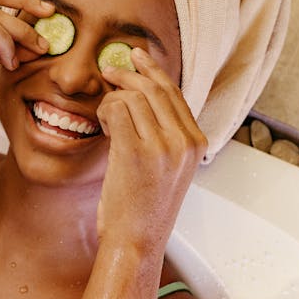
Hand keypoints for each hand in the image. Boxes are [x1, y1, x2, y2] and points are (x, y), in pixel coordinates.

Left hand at [95, 47, 207, 253]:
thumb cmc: (144, 207)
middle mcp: (185, 141)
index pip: (174, 93)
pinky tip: (103, 127)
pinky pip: (116, 110)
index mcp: (196, 143)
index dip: (152, 70)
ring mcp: (163, 146)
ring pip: (132, 97)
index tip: (136, 57)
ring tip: (105, 119)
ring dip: (111, 101)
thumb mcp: (169, 167)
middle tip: (108, 71)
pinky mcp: (136, 152)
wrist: (136, 241)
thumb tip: (142, 96)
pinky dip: (104, 111)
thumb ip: (164, 133)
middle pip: (154, 88)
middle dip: (128, 74)